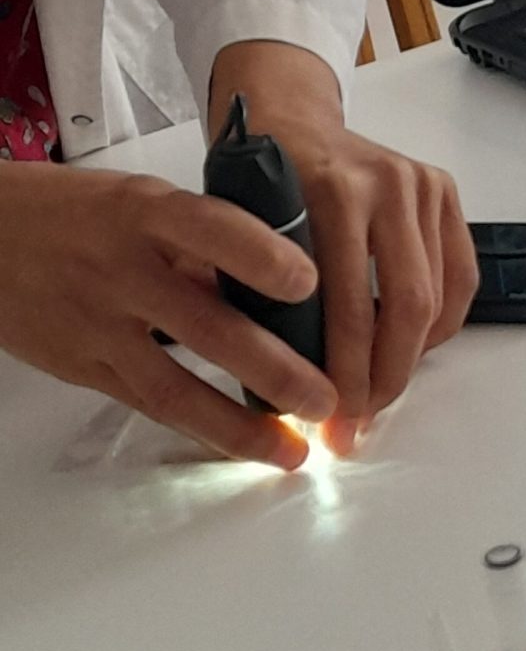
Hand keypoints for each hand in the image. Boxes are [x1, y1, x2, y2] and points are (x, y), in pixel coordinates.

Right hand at [0, 163, 338, 467]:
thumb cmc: (75, 212)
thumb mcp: (140, 201)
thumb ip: (203, 240)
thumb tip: (278, 280)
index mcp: (143, 213)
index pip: (210, 229)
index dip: (262, 256)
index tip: (310, 282)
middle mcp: (122, 271)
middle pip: (205, 325)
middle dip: (273, 369)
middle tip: (324, 396)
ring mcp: (99, 325)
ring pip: (174, 386)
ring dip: (239, 426)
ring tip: (291, 449)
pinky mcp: (81, 366)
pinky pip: (146, 403)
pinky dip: (196, 427)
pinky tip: (238, 444)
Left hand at [210, 43, 478, 455]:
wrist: (288, 119)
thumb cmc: (257, 182)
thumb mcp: (241, 234)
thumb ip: (264, 298)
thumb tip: (282, 391)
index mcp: (329, 191)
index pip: (348, 304)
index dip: (342, 374)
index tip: (327, 421)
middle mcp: (385, 183)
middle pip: (407, 306)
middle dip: (384, 379)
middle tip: (358, 424)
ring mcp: (421, 184)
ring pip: (438, 299)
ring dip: (410, 362)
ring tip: (379, 397)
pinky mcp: (443, 190)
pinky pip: (460, 278)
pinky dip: (439, 326)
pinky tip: (409, 351)